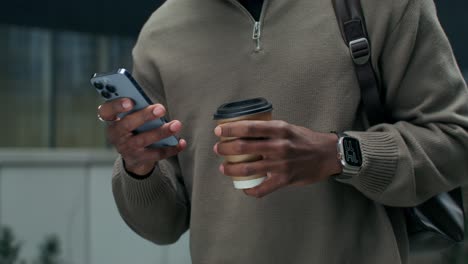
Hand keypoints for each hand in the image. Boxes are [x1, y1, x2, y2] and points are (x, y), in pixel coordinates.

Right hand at [98, 98, 185, 175]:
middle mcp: (116, 135)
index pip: (105, 111)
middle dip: (145, 116)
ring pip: (143, 140)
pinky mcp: (139, 159)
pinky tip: (181, 142)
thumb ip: (137, 108)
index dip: (116, 106)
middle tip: (161, 109)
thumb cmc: (134, 127)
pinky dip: (171, 148)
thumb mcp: (131, 117)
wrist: (133, 155)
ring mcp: (126, 148)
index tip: (130, 101)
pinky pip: (156, 154)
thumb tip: (155, 104)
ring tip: (176, 125)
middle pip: (127, 124)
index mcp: (111, 120)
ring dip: (161, 132)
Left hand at [213, 120, 341, 197]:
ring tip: (224, 168)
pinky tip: (244, 188)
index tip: (219, 132)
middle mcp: (279, 146)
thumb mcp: (288, 127)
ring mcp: (281, 164)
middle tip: (219, 150)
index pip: (248, 128)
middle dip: (225, 149)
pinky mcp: (284, 179)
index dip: (230, 130)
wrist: (327, 155)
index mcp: (279, 129)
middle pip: (243, 148)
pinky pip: (262, 189)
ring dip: (231, 169)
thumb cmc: (305, 140)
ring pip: (248, 169)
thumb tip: (245, 130)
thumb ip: (269, 129)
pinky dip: (250, 190)